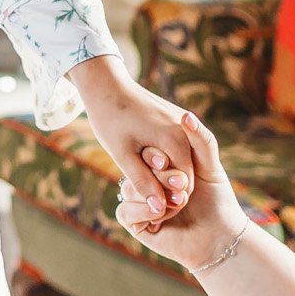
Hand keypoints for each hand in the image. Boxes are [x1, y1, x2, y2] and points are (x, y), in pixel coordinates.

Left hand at [68, 56, 197, 231]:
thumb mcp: (122, 155)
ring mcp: (181, 120)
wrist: (106, 85)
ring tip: (147, 182)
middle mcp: (184, 128)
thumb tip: (158, 209)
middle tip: (150, 201)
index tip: (154, 210)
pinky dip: (169, 157)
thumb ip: (142, 182)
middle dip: (171, 188)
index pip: (184, 182)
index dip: (171, 199)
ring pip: (185, 157)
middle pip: (187, 170)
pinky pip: (180, 144)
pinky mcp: (176, 116)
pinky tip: (151, 163)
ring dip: (170, 172)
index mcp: (174, 139)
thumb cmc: (111, 120)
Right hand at [114, 110, 253, 270]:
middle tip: (181, 186)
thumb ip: (201, 140)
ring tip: (179, 204)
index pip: (149, 151)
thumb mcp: (209, 165)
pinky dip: (145, 211)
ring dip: (155, 195)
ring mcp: (138, 200)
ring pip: (130, 188)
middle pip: (137, 168)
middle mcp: (147, 179)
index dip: (157, 155)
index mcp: (162, 164)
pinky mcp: (133, 221)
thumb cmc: (216, 199)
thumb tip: (187, 115)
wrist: (218, 236)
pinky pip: (126, 209)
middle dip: (160, 177)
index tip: (168, 160)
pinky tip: (162, 217)